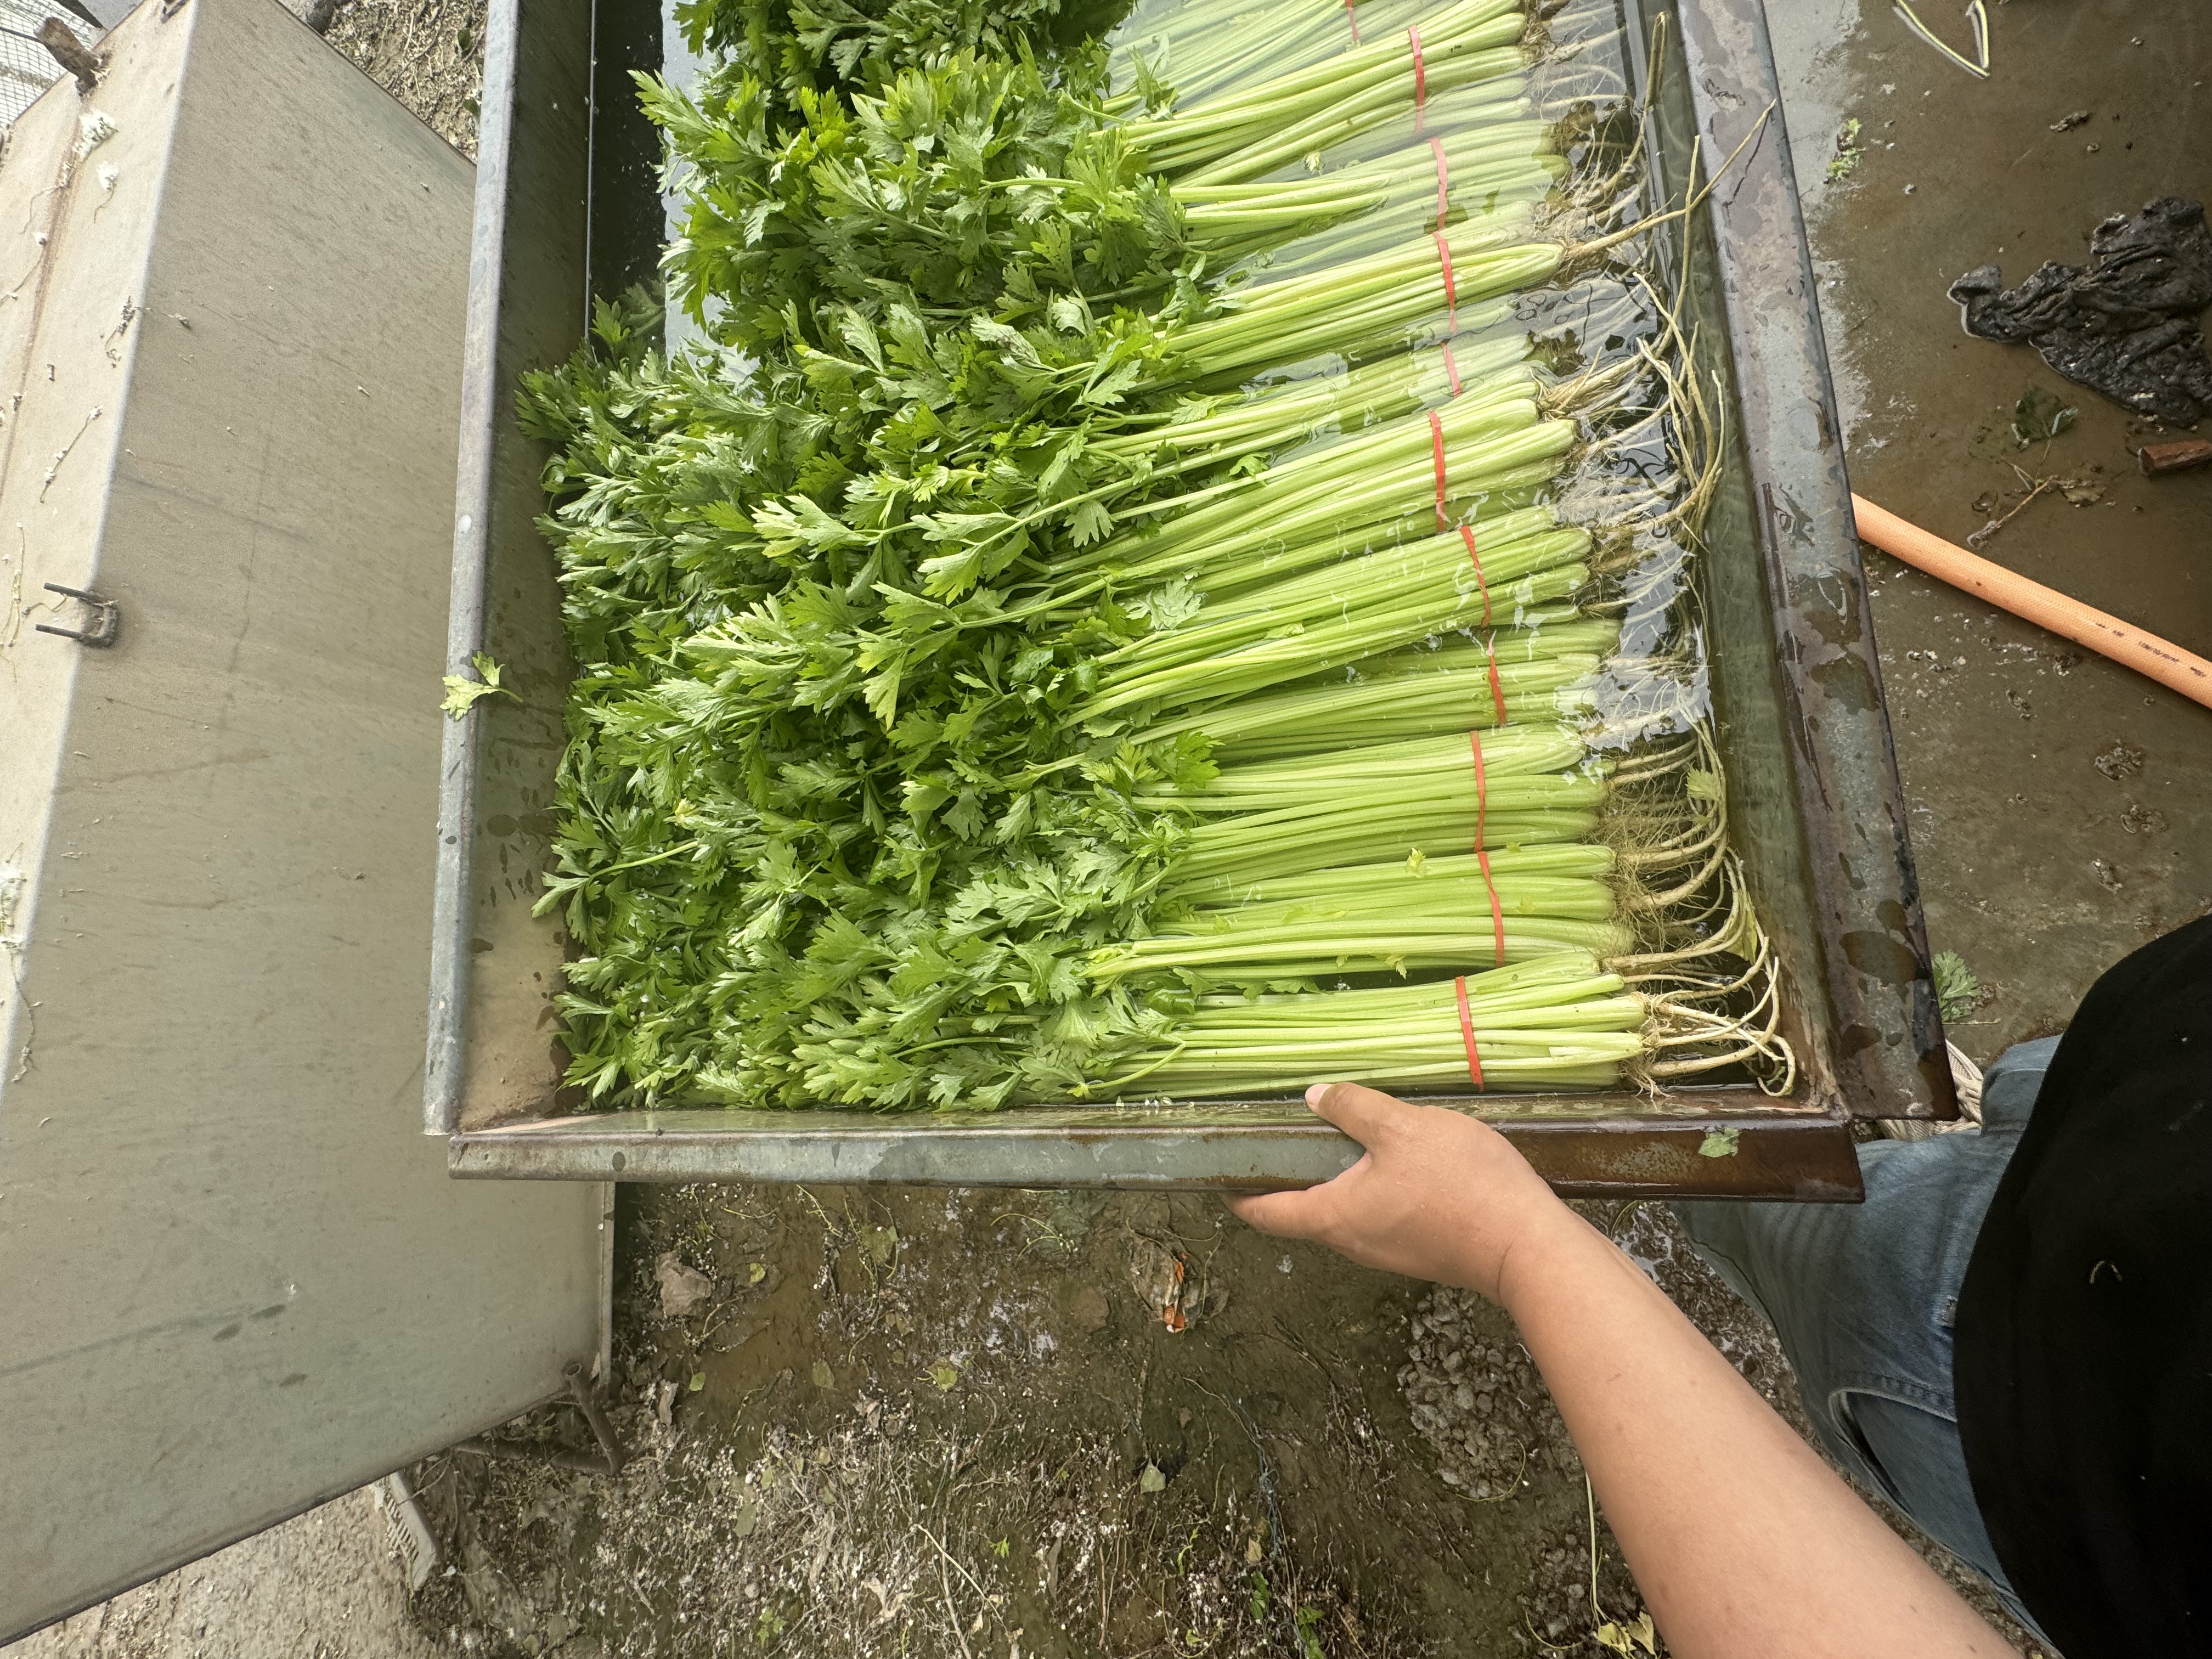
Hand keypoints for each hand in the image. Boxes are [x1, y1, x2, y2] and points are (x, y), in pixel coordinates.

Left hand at [1225, 1081, 1575, 1301]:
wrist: (1529, 1247)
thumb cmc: (1461, 1187)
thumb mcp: (1403, 1129)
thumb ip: (1354, 1109)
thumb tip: (1315, 1096)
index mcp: (1334, 1217)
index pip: (1266, 1212)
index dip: (1237, 1193)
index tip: (1219, 1173)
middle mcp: (1354, 1243)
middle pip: (1305, 1211)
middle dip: (1291, 1175)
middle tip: (1287, 1132)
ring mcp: (1389, 1251)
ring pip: (1347, 1212)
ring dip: (1338, 1179)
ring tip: (1345, 1135)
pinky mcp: (1423, 1249)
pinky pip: (1383, 1217)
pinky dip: (1375, 1188)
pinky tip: (1399, 1158)